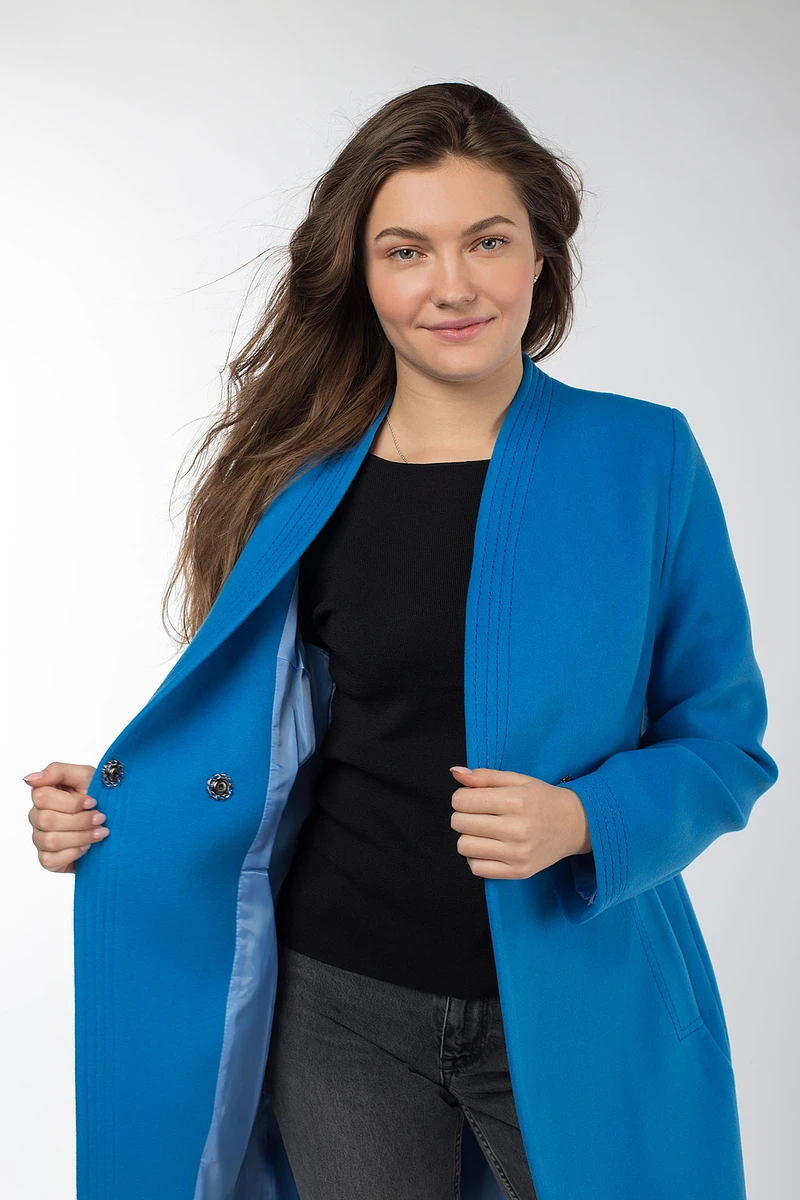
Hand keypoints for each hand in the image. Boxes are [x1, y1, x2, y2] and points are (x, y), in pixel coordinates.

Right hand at [24, 761, 108, 873]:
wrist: (116, 820)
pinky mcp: (48, 858)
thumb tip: (30, 779)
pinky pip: (49, 860)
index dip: (71, 802)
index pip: (42, 797)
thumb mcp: (85, 776)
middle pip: (47, 820)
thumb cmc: (99, 796)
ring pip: (50, 840)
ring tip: (99, 832)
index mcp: (44, 795)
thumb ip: (57, 771)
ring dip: (81, 837)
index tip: (92, 801)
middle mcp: (38, 817)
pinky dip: (73, 853)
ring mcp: (40, 838)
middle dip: (80, 820)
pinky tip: (86, 847)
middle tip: (100, 818)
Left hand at [449, 765, 590, 879]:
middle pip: (459, 823)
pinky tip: (489, 847)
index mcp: (514, 801)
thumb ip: (484, 776)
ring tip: (483, 831)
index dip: (461, 798)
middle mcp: (516, 829)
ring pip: (464, 847)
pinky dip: (476, 857)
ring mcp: (518, 854)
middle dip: (462, 816)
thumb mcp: (517, 780)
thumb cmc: (542, 799)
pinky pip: (477, 868)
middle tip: (478, 814)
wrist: (575, 825)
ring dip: (468, 837)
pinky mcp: (519, 872)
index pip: (462, 801)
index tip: (472, 799)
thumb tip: (455, 773)